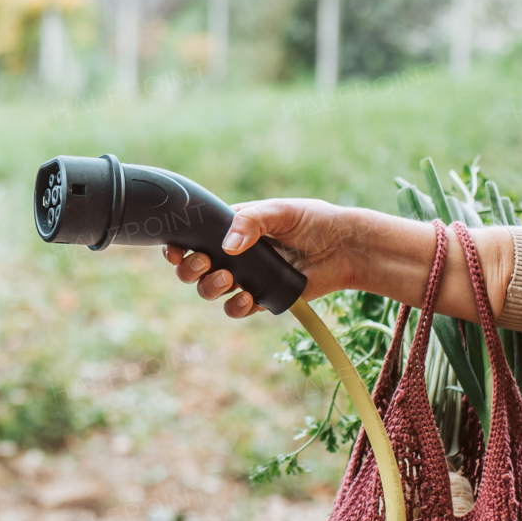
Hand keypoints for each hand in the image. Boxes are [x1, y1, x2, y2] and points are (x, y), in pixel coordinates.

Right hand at [163, 198, 367, 317]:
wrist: (346, 248)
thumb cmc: (314, 221)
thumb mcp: (281, 211)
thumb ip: (252, 221)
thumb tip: (227, 246)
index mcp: (232, 228)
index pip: (193, 237)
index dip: (177, 246)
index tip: (175, 250)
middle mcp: (234, 254)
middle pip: (194, 267)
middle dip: (190, 269)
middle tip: (205, 264)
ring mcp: (247, 277)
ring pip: (210, 290)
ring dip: (210, 288)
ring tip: (228, 280)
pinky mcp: (263, 297)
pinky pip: (238, 309)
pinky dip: (236, 307)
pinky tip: (247, 298)